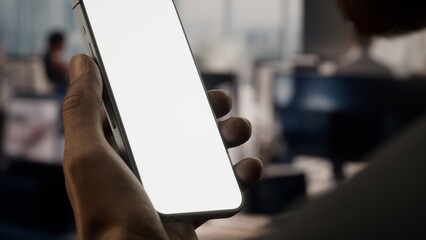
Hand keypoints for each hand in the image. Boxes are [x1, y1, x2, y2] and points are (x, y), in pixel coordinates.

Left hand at [62, 54, 262, 239]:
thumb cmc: (108, 216)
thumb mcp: (87, 157)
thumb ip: (81, 109)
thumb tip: (82, 63)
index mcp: (115, 152)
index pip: (139, 110)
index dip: (160, 89)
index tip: (182, 74)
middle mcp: (140, 168)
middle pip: (177, 128)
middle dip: (203, 111)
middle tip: (221, 100)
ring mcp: (167, 190)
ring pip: (202, 154)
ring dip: (226, 138)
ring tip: (240, 129)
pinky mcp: (189, 210)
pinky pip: (219, 187)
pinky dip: (238, 176)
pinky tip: (249, 168)